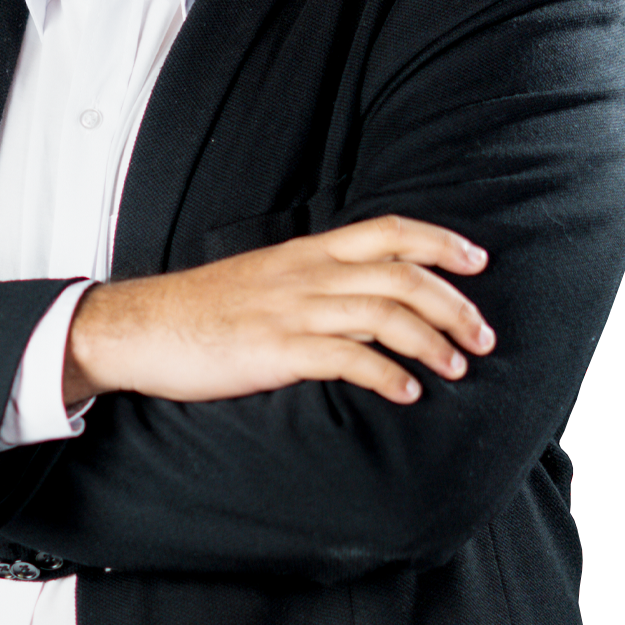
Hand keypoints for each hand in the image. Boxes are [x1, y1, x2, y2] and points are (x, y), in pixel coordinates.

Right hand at [65, 215, 493, 406]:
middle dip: (453, 305)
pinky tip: (408, 392)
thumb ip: (313, 281)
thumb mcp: (264, 278)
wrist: (141, 327)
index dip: (440, 242)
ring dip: (432, 341)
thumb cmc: (202, 308)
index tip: (478, 262)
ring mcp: (292, 310)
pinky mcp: (276, 350)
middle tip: (484, 337)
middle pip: (401, 275)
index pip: (388, 231)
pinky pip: (347, 357)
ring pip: (384, 313)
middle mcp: (307, 273)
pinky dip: (387, 373)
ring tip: (458, 369)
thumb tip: (364, 299)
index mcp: (306, 251)